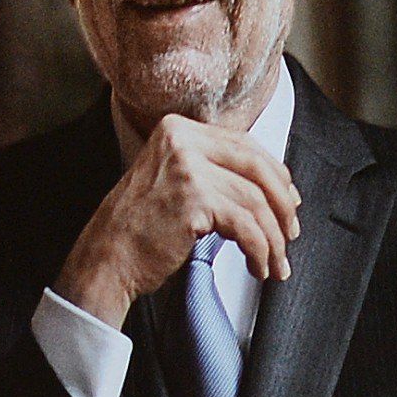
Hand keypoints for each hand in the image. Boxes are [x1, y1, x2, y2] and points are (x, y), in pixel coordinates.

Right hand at [53, 114, 299, 325]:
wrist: (105, 259)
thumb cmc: (139, 230)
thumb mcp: (172, 181)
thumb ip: (210, 171)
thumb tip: (269, 185)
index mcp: (178, 129)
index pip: (244, 145)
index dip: (275, 176)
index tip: (289, 203)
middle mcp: (182, 139)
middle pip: (257, 168)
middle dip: (282, 206)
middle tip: (290, 234)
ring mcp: (188, 167)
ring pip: (256, 201)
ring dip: (273, 238)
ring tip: (275, 263)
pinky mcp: (194, 199)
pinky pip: (246, 226)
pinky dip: (259, 250)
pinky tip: (257, 267)